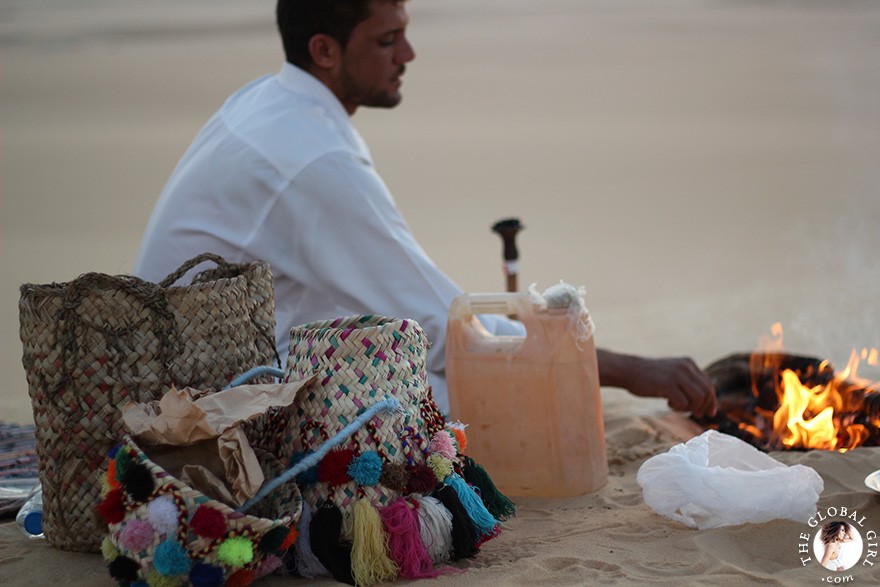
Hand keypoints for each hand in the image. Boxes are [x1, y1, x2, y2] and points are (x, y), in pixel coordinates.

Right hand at [597, 350, 717, 417]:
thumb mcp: (673, 373)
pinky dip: (678, 407)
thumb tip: (703, 401)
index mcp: (689, 363)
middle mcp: (685, 367)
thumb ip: (687, 382)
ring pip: (698, 398)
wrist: (628, 370)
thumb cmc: (649, 376)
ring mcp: (677, 375)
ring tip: (677, 406)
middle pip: (706, 393)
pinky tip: (668, 403)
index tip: (710, 413)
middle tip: (697, 415)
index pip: (708, 385)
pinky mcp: (667, 384)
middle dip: (704, 407)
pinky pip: (683, 402)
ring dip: (690, 408)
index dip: (712, 401)